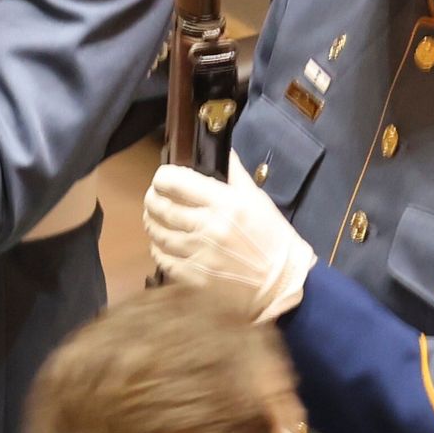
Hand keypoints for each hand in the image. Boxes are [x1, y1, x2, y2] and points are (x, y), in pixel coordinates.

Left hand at [144, 161, 316, 321]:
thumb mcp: (257, 199)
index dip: (162, 178)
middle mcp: (207, 226)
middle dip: (152, 199)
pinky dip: (158, 248)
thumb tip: (221, 150)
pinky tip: (163, 243)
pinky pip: (162, 258)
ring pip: (157, 233)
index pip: (174, 182)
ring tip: (156, 218)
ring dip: (152, 222)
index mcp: (224, 203)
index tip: (163, 179)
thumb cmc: (272, 237)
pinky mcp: (193, 277)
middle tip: (154, 198)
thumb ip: (234, 174)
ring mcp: (198, 253)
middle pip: (159, 206)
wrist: (282, 282)